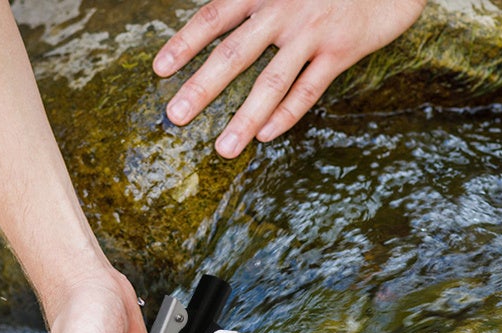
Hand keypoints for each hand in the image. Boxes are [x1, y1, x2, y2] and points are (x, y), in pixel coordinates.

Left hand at [153, 0, 425, 157]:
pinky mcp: (341, 51)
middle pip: (234, 53)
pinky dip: (287, 114)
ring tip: (224, 149)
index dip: (185, 43)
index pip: (214, 18)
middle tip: (175, 116)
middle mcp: (284, 10)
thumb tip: (225, 27)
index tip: (160, 70)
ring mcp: (312, 32)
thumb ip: (258, 3)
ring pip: (271, 82)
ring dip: (245, 118)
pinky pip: (308, 89)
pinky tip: (265, 136)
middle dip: (202, 87)